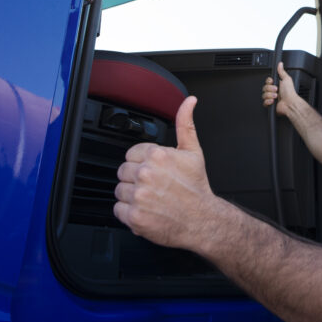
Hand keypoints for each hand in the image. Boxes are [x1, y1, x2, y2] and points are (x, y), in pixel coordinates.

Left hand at [113, 96, 217, 249]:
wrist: (202, 220)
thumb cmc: (196, 187)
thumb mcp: (193, 151)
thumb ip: (185, 124)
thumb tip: (189, 101)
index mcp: (157, 155)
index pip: (131, 155)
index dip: (142, 164)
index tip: (155, 172)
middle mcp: (146, 174)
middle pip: (123, 172)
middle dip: (136, 179)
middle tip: (154, 187)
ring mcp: (139, 196)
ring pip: (119, 191)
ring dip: (131, 196)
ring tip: (151, 199)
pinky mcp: (134, 216)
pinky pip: (118, 210)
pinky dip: (129, 213)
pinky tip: (146, 211)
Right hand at [262, 62, 303, 117]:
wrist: (290, 103)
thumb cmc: (290, 93)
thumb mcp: (286, 79)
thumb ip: (282, 71)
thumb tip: (280, 64)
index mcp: (277, 85)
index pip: (267, 81)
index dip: (269, 82)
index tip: (272, 82)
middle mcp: (273, 91)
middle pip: (264, 88)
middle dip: (270, 89)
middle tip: (276, 90)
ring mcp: (271, 98)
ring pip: (264, 95)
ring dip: (270, 95)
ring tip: (276, 96)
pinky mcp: (270, 105)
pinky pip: (264, 102)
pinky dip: (268, 101)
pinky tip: (273, 101)